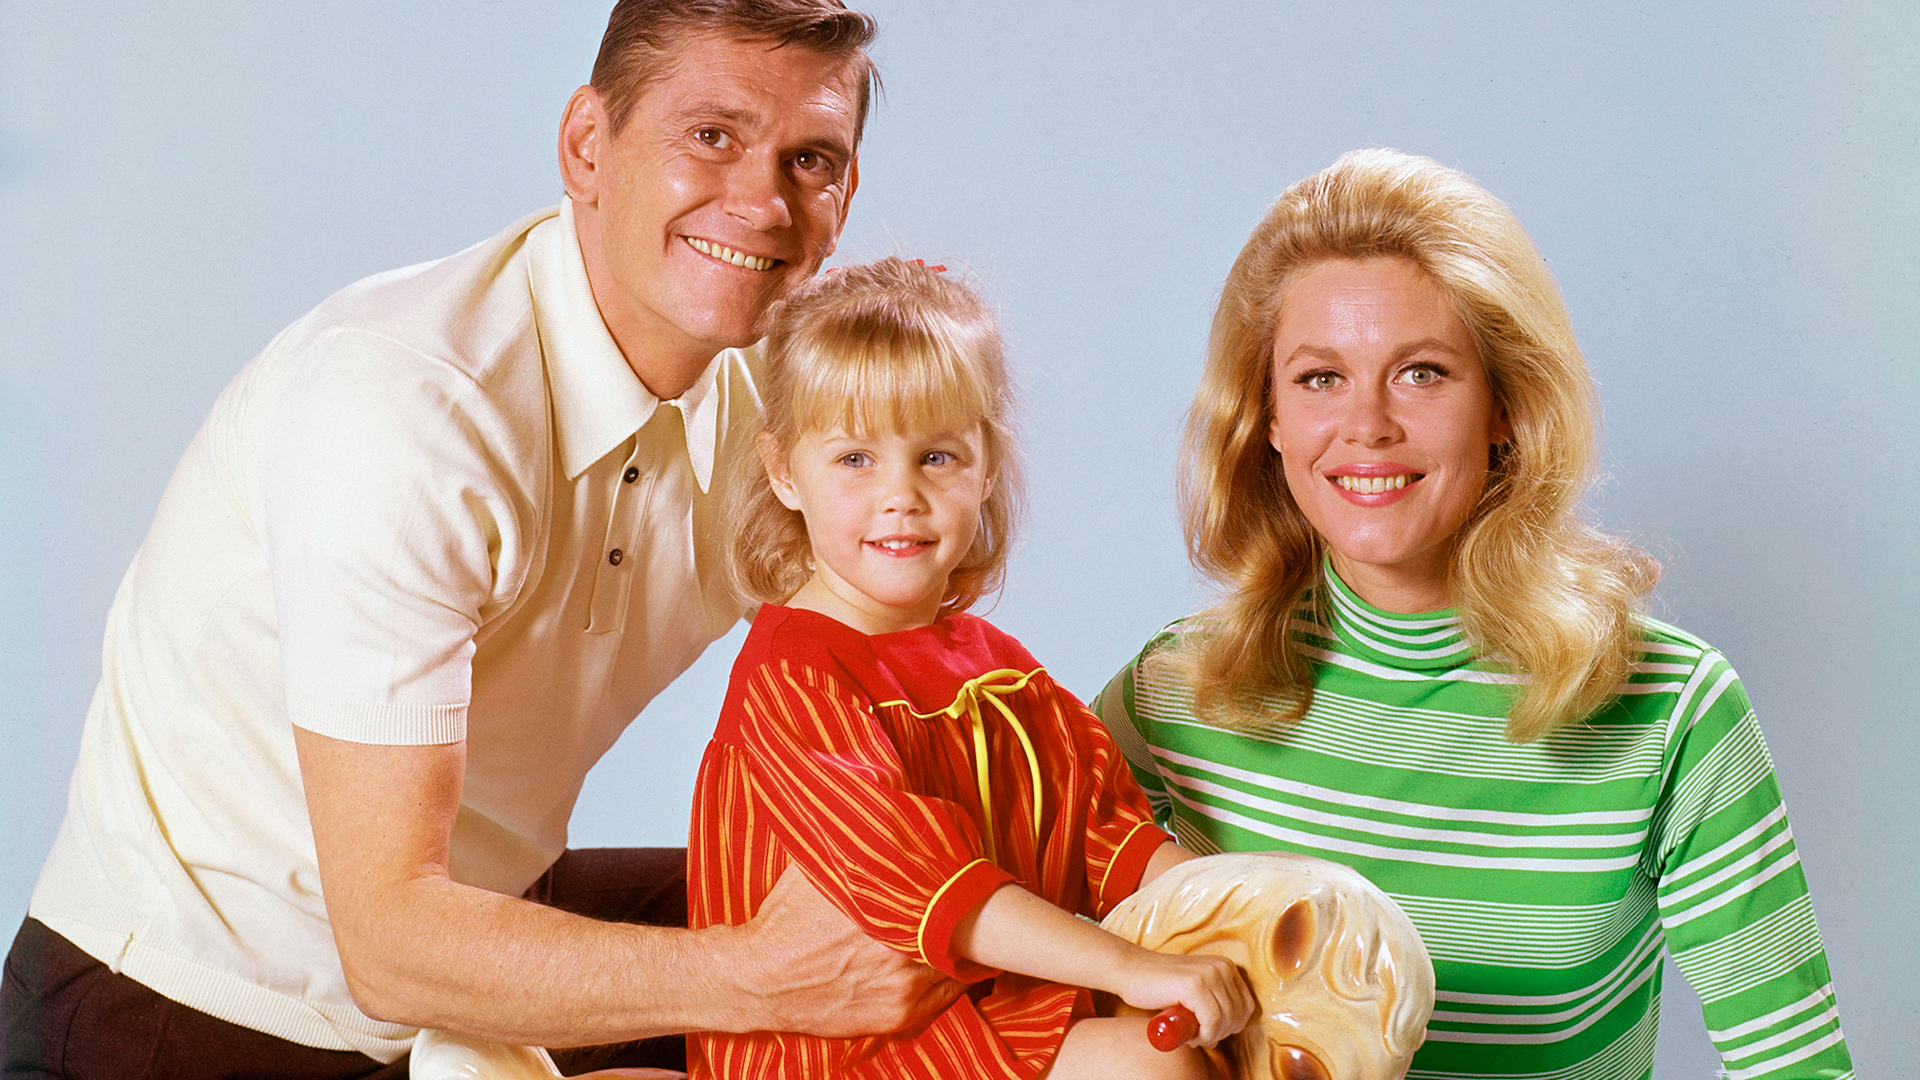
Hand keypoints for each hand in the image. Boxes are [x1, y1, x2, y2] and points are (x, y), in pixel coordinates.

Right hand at [736, 865, 961, 1036]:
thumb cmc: (788, 919)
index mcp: (888, 909)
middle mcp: (901, 952)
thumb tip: (879, 802)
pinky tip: (948, 962)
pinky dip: (951, 978)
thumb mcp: (819, 868)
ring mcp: (902, 988)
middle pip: (959, 933)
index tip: (970, 878)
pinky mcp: (896, 1015)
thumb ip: (857, 844)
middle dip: (965, 918)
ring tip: (963, 932)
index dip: (963, 887)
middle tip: (972, 904)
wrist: (760, 978)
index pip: (952, 896)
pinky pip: (946, 996)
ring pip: (956, 965)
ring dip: (959, 949)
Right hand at [1113, 949, 1253, 1047]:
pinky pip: (1212, 1021)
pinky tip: (1190, 1036)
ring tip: (1192, 1035)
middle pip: (1238, 1015)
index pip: (1246, 1006)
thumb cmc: (1161, 985)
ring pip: (1226, 1020)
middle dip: (1221, 1033)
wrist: (1131, 971)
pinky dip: (1204, 1035)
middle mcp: (1221, 967)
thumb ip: (1215, 1000)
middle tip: (1199, 1036)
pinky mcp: (1194, 985)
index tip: (1210, 1031)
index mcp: (1226, 966)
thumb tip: (1227, 1032)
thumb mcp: (1197, 987)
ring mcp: (1209, 974)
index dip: (1231, 1026)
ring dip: (1211, 1036)